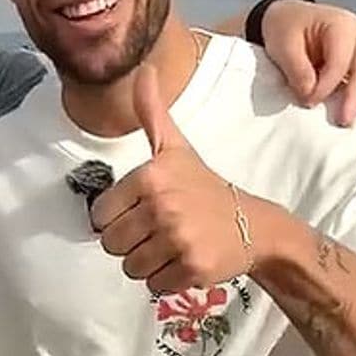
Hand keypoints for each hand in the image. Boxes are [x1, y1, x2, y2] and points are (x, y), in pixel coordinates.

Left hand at [90, 65, 252, 293]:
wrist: (255, 225)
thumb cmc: (205, 187)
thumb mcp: (176, 148)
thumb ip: (152, 114)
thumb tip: (144, 69)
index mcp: (150, 177)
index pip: (100, 216)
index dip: (118, 218)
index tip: (143, 212)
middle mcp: (162, 207)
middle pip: (111, 244)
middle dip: (130, 243)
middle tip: (158, 232)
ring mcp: (178, 239)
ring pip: (130, 268)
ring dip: (146, 263)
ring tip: (171, 246)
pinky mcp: (192, 269)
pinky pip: (153, 285)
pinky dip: (166, 280)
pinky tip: (184, 261)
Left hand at [261, 0, 355, 125]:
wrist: (289, 16)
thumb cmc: (286, 28)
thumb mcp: (282, 45)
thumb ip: (297, 69)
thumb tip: (310, 94)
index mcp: (341, 24)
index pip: (340, 61)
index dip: (326, 85)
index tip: (309, 101)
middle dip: (355, 96)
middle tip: (346, 121)